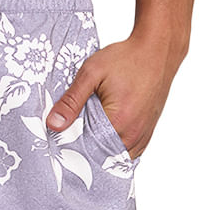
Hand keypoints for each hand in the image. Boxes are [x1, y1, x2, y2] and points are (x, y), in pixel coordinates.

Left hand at [46, 31, 186, 158]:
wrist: (157, 51)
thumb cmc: (126, 58)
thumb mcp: (92, 73)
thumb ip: (71, 101)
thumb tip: (52, 124)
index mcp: (117, 123)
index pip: (85, 150)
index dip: (70, 147)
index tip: (60, 142)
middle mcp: (132, 135)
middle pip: (100, 157)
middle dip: (84, 152)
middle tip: (72, 138)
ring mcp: (141, 137)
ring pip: (113, 158)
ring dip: (100, 152)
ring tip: (88, 137)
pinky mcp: (146, 135)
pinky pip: (126, 154)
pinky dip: (113, 149)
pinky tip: (103, 137)